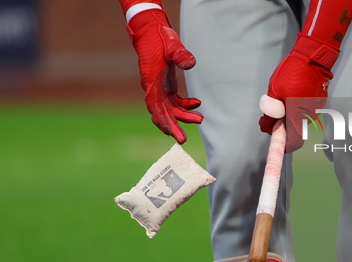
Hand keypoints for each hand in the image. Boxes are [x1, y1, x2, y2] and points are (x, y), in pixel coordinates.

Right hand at [127, 9, 202, 143]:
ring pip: (169, 109)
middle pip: (162, 113)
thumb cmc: (160, 38)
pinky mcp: (165, 86)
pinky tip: (197, 103)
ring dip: (183, 117)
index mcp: (151, 82)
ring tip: (200, 120)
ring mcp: (159, 88)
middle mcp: (153, 88)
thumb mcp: (171, 45)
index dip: (162, 120)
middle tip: (184, 140)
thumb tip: (190, 64)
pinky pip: (174, 101)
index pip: (155, 106)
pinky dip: (185, 105)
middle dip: (173, 126)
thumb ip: (180, 54)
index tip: (170, 132)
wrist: (152, 31)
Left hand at [259, 34, 337, 152]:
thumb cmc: (293, 72)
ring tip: (286, 96)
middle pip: (297, 128)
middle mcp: (310, 115)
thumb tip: (265, 125)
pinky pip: (308, 107)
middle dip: (286, 123)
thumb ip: (269, 111)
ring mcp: (317, 107)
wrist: (313, 57)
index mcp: (298, 116)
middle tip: (277, 113)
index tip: (278, 140)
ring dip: (293, 112)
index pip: (294, 141)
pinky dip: (300, 104)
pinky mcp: (320, 99)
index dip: (285, 144)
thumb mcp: (274, 91)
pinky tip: (295, 90)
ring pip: (302, 116)